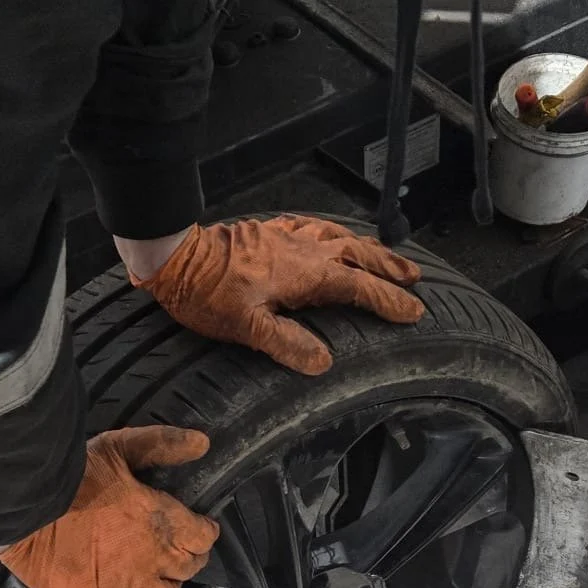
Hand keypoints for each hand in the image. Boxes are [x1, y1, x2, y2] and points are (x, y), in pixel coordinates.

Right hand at [0, 426, 219, 587]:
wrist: (26, 514)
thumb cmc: (71, 478)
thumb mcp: (117, 449)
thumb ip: (162, 445)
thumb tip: (202, 443)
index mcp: (164, 521)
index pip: (204, 536)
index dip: (202, 530)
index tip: (195, 525)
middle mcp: (156, 559)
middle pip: (190, 567)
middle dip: (187, 556)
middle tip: (173, 547)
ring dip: (163, 583)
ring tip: (150, 572)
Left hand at [132, 216, 424, 374]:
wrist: (174, 256)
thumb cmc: (205, 293)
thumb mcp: (247, 328)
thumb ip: (288, 343)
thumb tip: (324, 360)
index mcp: (304, 275)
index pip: (358, 287)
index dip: (388, 300)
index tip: (413, 311)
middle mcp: (302, 250)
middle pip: (358, 255)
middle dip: (388, 267)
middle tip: (414, 278)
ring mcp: (286, 238)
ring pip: (338, 237)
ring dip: (367, 247)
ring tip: (386, 255)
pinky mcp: (267, 232)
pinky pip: (312, 227)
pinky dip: (332, 231)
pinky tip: (331, 234)